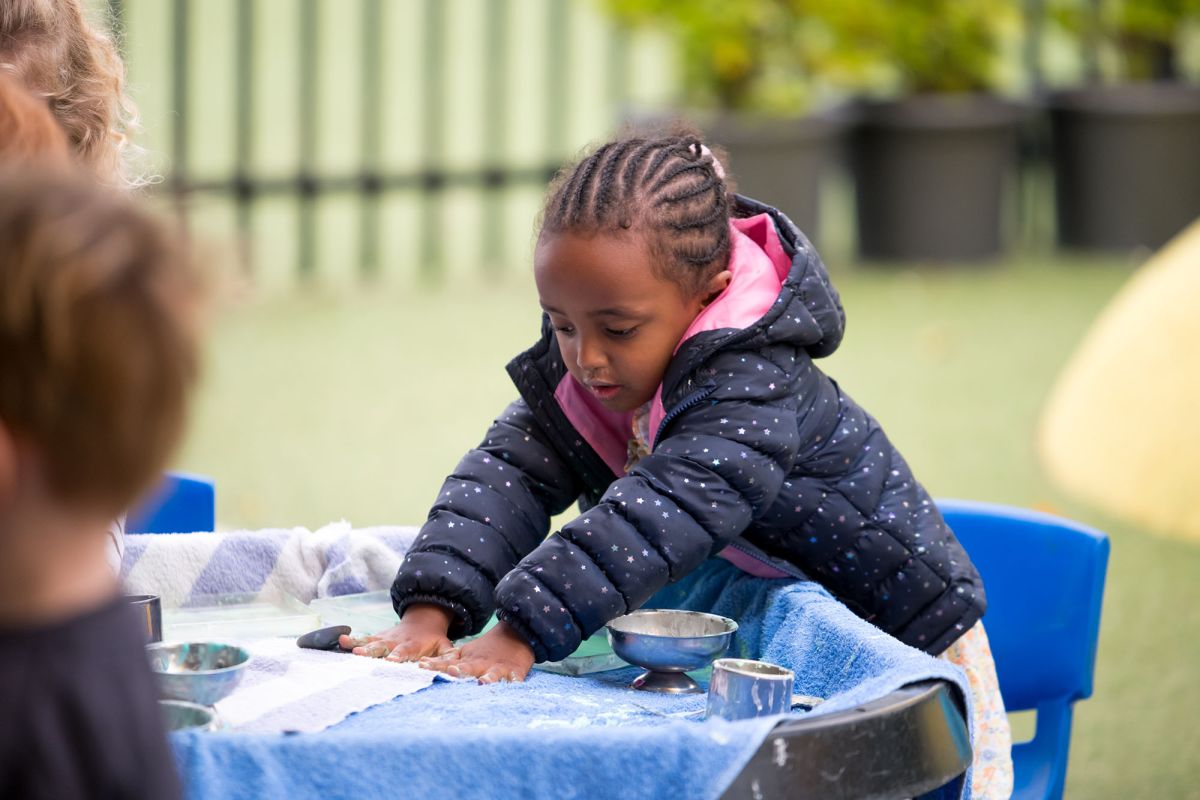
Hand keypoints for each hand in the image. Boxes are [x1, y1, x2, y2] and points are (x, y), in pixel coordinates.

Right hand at [339, 603, 455, 661]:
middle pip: (383, 646)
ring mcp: (385, 638)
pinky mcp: (377, 637)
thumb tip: (452, 669)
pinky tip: (339, 640)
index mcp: (413, 645)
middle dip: (372, 651)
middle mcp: (396, 641)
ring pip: (370, 641)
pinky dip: (352, 640)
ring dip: (358, 644)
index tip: (391, 662)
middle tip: (360, 655)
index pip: (405, 652)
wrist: (423, 620)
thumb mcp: (445, 646)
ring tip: (343, 643)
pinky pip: (364, 639)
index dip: (398, 657)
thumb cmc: (434, 640)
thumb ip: (447, 657)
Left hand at [418, 621, 534, 683]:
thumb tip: (421, 664)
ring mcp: (498, 668)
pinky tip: (513, 686)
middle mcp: (481, 664)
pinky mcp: (515, 672)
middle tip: (451, 672)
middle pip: (469, 668)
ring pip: (492, 674)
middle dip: (460, 671)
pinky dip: (514, 683)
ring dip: (487, 679)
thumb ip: (446, 660)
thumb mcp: (466, 652)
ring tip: (483, 683)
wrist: (516, 634)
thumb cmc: (486, 649)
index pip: (448, 663)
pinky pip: (515, 680)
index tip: (422, 666)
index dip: (436, 665)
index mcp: (467, 660)